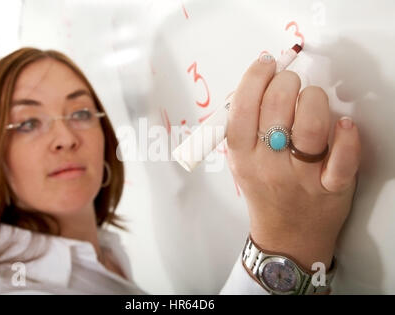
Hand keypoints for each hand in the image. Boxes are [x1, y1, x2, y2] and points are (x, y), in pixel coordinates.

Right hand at [226, 53, 360, 270]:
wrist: (286, 235)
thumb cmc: (264, 191)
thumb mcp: (240, 163)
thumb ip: (242, 126)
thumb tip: (258, 81)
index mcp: (242, 157)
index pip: (242, 109)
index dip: (255, 78)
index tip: (266, 64)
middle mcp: (268, 166)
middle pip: (276, 109)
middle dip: (287, 82)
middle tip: (290, 83)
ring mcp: (301, 178)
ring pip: (311, 126)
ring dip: (315, 100)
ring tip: (312, 102)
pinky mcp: (331, 187)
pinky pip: (343, 159)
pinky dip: (347, 136)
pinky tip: (343, 125)